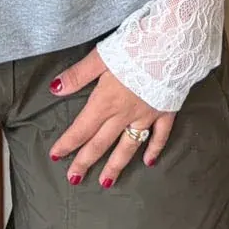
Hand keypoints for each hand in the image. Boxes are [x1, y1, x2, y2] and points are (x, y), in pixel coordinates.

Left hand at [48, 48, 175, 186]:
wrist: (173, 46)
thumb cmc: (135, 47)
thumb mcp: (101, 56)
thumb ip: (78, 75)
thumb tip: (55, 89)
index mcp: (106, 101)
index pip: (82, 128)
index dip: (68, 143)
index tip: (56, 156)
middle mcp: (124, 114)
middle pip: (101, 142)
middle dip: (86, 161)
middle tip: (74, 179)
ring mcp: (146, 115)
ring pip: (128, 146)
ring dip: (115, 165)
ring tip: (106, 182)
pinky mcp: (166, 111)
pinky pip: (160, 135)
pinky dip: (154, 149)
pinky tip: (149, 162)